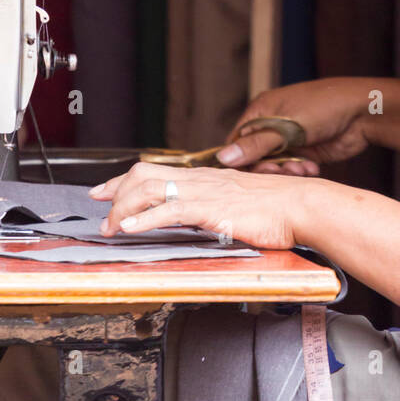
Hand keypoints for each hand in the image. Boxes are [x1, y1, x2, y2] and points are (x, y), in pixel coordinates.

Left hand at [90, 162, 310, 248]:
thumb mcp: (240, 203)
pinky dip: (144, 219)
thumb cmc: (279, 209)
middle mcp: (200, 178)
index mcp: (206, 177)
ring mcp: (204, 192)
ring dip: (123, 209)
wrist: (302, 204)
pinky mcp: (211, 208)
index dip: (125, 181)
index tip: (105, 190)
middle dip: (115, 190)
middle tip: (98, 207)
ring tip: (111, 227)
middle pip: (144, 174)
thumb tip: (202, 218)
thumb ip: (217, 206)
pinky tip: (130, 229)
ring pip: (149, 189)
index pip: (155, 171)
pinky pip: (169, 210)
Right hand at [218, 77, 373, 173]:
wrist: (364, 112)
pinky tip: (312, 169)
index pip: (237, 141)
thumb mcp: (287, 127)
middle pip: (254, 158)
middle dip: (267, 169)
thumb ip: (256, 145)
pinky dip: (299, 172)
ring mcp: (289, 138)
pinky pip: (292, 169)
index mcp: (262, 110)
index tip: (247, 176)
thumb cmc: (325, 107)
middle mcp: (272, 125)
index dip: (240, 161)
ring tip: (302, 169)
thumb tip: (224, 157)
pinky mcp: (305, 151)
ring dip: (285, 172)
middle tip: (283, 171)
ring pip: (274, 166)